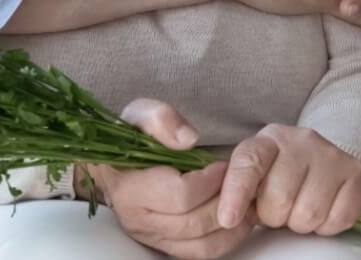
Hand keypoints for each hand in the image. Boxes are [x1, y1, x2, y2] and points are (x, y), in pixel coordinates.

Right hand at [86, 99, 252, 258]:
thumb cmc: (132, 138)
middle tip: (237, 182)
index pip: (180, 195)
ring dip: (230, 226)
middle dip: (223, 202)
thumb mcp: (142, 114)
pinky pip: (201, 254)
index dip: (209, 180)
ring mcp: (152, 237)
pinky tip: (237, 220)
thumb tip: (188, 140)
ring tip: (244, 202)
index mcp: (129, 187)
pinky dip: (226, 240)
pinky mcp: (165, 246)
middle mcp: (138, 219)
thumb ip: (162, 119)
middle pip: (193, 223)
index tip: (222, 165)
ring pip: (201, 244)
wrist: (116, 163)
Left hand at [217, 123, 360, 235]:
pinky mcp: (356, 174)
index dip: (235, 193)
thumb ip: (240, 188)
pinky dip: (327, 226)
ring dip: (301, 223)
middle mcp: (301, 140)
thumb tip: (226, 214)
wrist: (331, 165)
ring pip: (308, 213)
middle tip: (280, 210)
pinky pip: (336, 219)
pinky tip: (324, 209)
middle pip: (279, 198)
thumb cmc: (285, 176)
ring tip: (301, 208)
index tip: (228, 219)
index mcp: (269, 140)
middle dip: (275, 216)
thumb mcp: (260, 176)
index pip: (248, 162)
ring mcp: (331, 155)